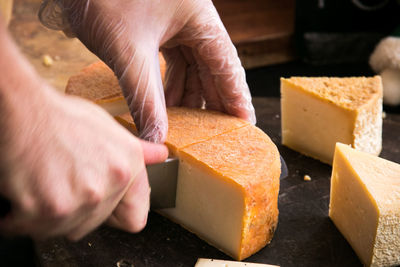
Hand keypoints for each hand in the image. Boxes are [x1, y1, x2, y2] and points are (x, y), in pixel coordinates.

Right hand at [0, 86, 167, 239]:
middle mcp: (107, 188)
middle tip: (64, 182)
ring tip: (45, 183)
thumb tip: (160, 155)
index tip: (105, 204)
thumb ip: (138, 151)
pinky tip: (26, 190)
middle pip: (92, 225)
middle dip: (78, 210)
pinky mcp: (45, 208)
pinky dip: (22, 216)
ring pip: (63, 229)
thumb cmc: (63, 117)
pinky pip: (31, 228)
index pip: (135, 220)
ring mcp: (77, 201)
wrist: (24, 111)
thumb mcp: (110, 129)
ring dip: (50, 214)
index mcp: (127, 170)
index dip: (116, 213)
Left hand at [39, 0, 255, 142]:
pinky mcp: (159, 26)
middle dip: (211, 101)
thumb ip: (145, 99)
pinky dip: (169, 82)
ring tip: (183, 124)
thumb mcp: (129, 53)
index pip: (227, 66)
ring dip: (187, 94)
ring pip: (192, 66)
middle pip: (212, 68)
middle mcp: (193, 20)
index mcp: (199, 19)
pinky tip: (164, 103)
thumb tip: (156, 137)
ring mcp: (176, 22)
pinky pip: (173, 59)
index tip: (244, 125)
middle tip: (215, 133)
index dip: (237, 98)